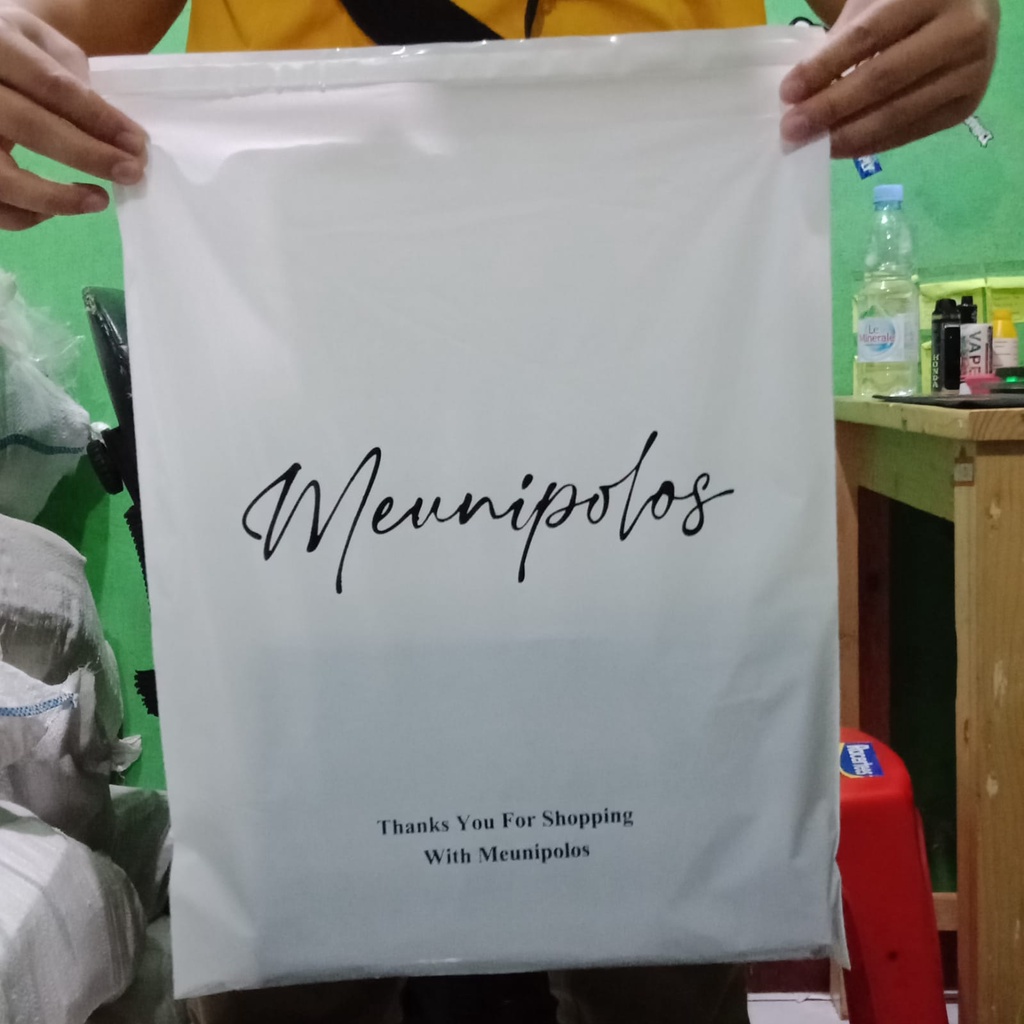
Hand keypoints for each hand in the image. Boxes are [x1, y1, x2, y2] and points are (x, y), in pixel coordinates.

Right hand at [0, 4, 145, 230]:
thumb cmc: (1, 48)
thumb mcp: (29, 34)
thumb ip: (65, 64)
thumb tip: (107, 118)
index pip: (49, 85)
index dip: (98, 117)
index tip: (137, 143)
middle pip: (30, 126)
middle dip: (89, 155)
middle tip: (131, 172)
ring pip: (2, 177)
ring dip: (57, 197)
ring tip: (99, 200)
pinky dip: (26, 214)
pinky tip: (55, 209)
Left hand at [779, 0, 999, 157]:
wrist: (972, 9)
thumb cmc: (909, 2)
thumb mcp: (876, 1)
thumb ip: (845, 38)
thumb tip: (802, 96)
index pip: (868, 36)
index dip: (825, 66)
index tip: (788, 93)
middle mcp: (962, 29)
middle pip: (883, 78)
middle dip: (831, 108)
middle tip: (792, 130)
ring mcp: (972, 70)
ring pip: (898, 112)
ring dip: (847, 134)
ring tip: (811, 144)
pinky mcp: (968, 104)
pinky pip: (911, 132)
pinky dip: (871, 144)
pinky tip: (841, 149)